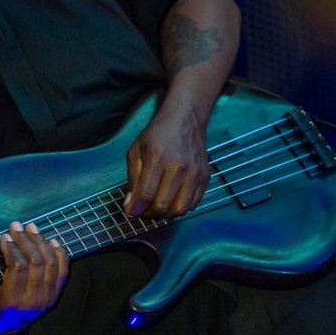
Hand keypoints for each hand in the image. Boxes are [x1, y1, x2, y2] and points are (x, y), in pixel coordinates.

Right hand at [0, 222, 68, 334]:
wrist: (0, 330)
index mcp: (11, 300)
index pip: (18, 267)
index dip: (13, 248)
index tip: (5, 237)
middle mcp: (32, 300)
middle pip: (36, 262)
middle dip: (26, 240)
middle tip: (17, 227)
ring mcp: (46, 299)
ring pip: (51, 264)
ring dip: (42, 242)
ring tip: (32, 229)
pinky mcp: (54, 296)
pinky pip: (62, 271)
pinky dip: (59, 254)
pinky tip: (52, 241)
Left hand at [123, 104, 210, 218]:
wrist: (185, 119)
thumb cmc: (157, 134)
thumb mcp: (136, 151)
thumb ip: (132, 179)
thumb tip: (131, 205)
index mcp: (157, 157)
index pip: (146, 194)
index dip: (135, 209)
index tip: (130, 212)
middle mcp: (178, 166)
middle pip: (163, 205)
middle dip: (148, 214)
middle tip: (141, 210)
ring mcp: (194, 173)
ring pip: (179, 210)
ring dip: (164, 214)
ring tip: (155, 207)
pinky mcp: (205, 177)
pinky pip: (193, 204)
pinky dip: (179, 208)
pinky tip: (170, 200)